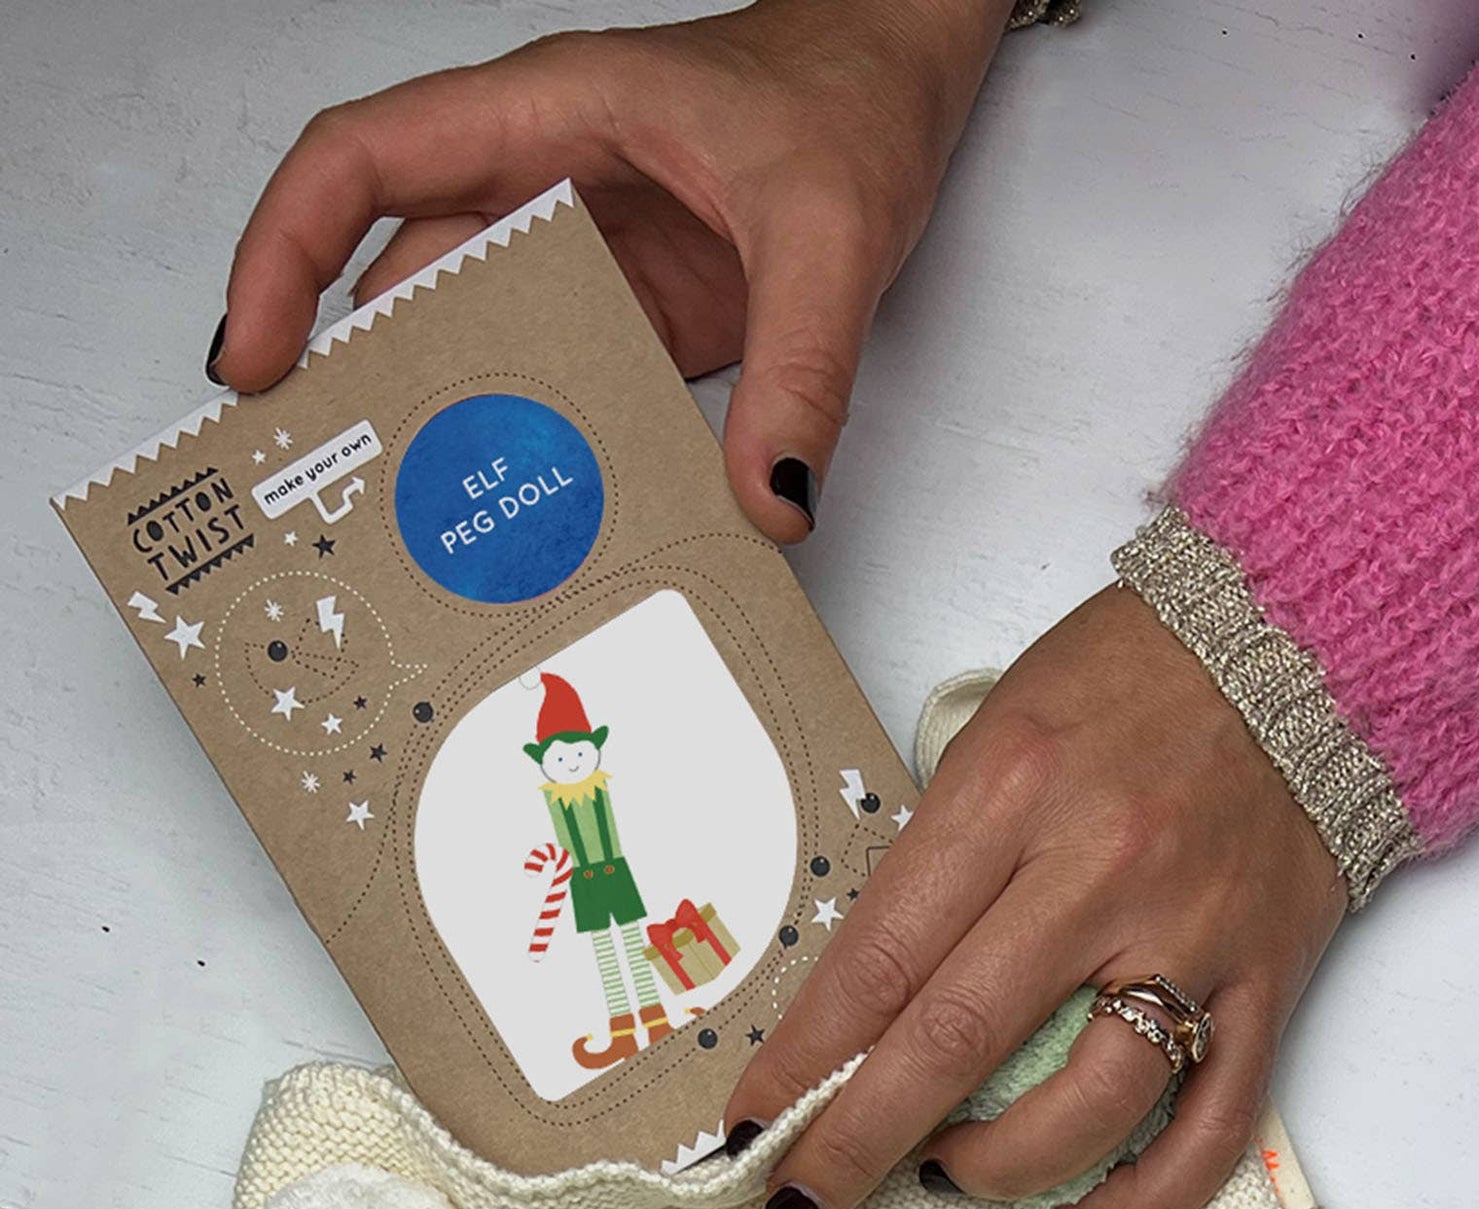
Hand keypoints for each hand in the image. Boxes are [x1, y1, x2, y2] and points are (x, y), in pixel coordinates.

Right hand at [211, 0, 1011, 540]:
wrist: (904, 84)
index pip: (363, 166)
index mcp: (548, 119)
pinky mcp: (637, 315)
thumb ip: (802, 371)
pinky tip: (542, 521)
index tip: (253, 358)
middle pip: (402, 279)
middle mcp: (549, 186)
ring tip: (414, 534)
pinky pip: (565, 387)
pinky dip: (546, 453)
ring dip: (450, 432)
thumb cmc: (850, 98)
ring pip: (480, 344)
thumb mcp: (829, 232)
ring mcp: (591, 258)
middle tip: (318, 490)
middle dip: (353, 380)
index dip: (283, 254)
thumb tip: (769, 496)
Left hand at [723, 587, 1347, 1208]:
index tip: (751, 1125)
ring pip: (1087, 1106)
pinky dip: (1144, 1197)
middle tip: (801, 1204)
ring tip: (947, 1174)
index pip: (880, 961)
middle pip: (956, 1043)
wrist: (1299, 653)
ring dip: (994, 1170)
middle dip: (858, 1143)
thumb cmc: (1129, 685)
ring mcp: (1192, 937)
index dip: (804, 1061)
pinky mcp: (1267, 982)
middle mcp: (1101, 872)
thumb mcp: (994, 737)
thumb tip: (868, 1002)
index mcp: (1012, 793)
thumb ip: (937, 864)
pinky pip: (1211, 1126)